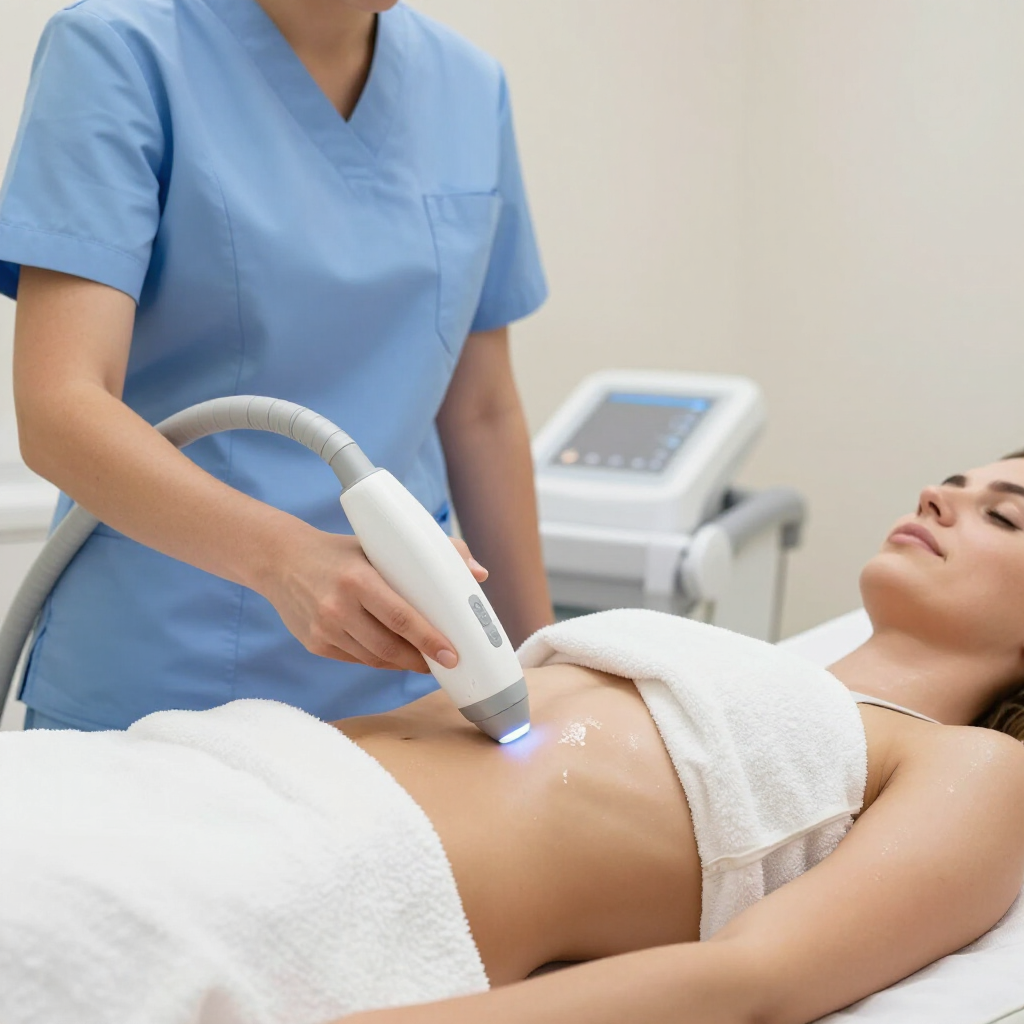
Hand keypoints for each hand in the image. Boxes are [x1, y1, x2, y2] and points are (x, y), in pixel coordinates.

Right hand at [259, 525, 488, 672]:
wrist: (280, 560)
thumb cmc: (341, 550)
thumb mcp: (379, 544)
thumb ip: (434, 553)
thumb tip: (479, 572)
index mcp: (357, 579)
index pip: (401, 617)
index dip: (430, 640)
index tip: (453, 655)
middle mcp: (337, 607)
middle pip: (389, 647)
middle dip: (422, 659)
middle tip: (446, 661)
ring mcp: (323, 629)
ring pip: (374, 659)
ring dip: (403, 663)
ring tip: (425, 659)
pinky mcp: (315, 644)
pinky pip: (356, 660)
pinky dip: (379, 661)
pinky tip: (395, 655)